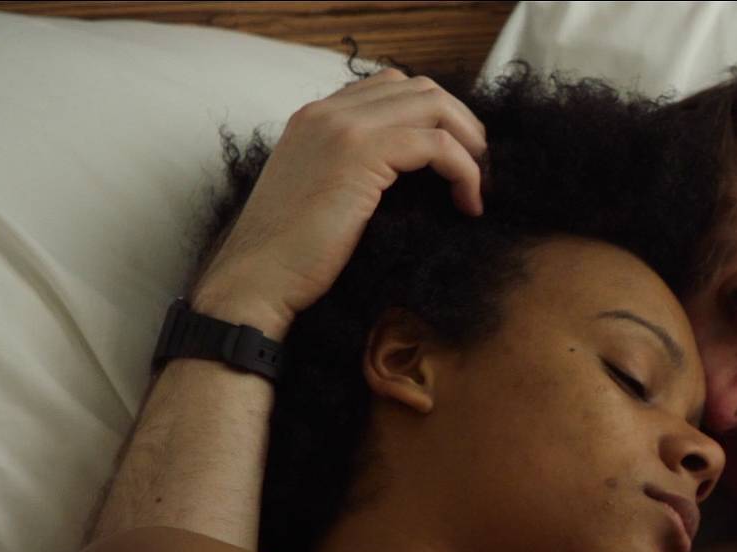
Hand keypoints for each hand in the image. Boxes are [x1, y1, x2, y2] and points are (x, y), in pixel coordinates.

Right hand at [191, 68, 487, 336]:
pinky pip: (436, 144)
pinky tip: (468, 203)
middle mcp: (327, 112)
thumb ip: (358, 169)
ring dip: (469, 143)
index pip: (392, 87)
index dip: (434, 116)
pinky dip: (464, 170)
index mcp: (316, 117)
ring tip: (478, 184)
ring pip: (434, 106)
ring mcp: (342, 127)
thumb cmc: (292, 255)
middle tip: (479, 168)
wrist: (257, 279)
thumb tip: (415, 174)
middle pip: (420, 88)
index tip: (456, 156)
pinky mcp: (360, 154)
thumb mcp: (325, 195)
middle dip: (460, 123)